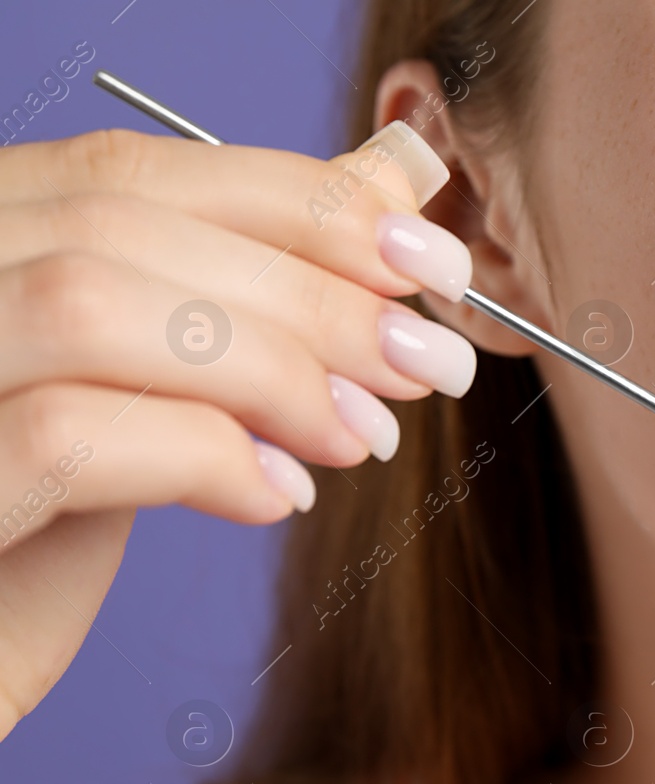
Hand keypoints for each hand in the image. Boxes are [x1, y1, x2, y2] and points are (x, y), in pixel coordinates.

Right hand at [0, 121, 476, 737]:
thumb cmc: (14, 556)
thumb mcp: (122, 411)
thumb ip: (216, 315)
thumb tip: (383, 212)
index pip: (129, 169)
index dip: (299, 201)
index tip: (425, 261)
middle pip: (124, 220)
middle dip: (312, 290)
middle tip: (427, 364)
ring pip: (92, 302)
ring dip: (272, 366)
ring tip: (363, 436)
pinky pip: (64, 435)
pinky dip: (203, 454)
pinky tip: (276, 497)